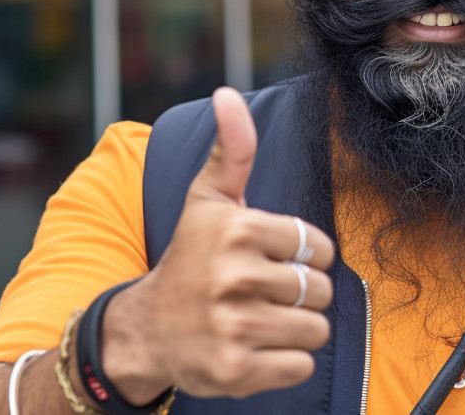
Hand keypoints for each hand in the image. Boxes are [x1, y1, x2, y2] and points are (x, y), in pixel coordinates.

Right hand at [103, 87, 335, 400]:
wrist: (145, 331)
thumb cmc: (190, 259)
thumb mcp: (207, 200)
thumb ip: (232, 149)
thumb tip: (228, 93)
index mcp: (237, 230)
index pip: (318, 246)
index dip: (305, 256)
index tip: (273, 260)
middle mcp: (234, 276)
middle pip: (319, 289)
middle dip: (301, 294)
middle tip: (263, 294)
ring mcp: (234, 326)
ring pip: (315, 328)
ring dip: (297, 329)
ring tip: (260, 320)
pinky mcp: (236, 371)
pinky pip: (300, 365)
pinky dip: (286, 362)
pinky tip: (256, 348)